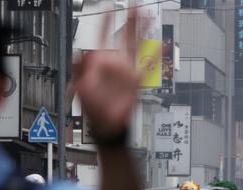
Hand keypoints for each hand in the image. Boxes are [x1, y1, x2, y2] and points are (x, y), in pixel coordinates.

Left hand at [71, 9, 144, 140]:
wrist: (106, 125)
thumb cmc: (92, 109)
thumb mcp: (79, 87)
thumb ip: (79, 68)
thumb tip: (83, 53)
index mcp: (99, 61)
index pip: (101, 36)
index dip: (104, 21)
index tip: (107, 8)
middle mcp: (115, 62)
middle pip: (123, 36)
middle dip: (128, 20)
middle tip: (133, 4)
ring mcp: (127, 71)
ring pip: (136, 45)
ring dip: (142, 31)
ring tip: (147, 16)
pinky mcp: (136, 82)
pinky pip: (148, 66)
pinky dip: (156, 56)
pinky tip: (163, 45)